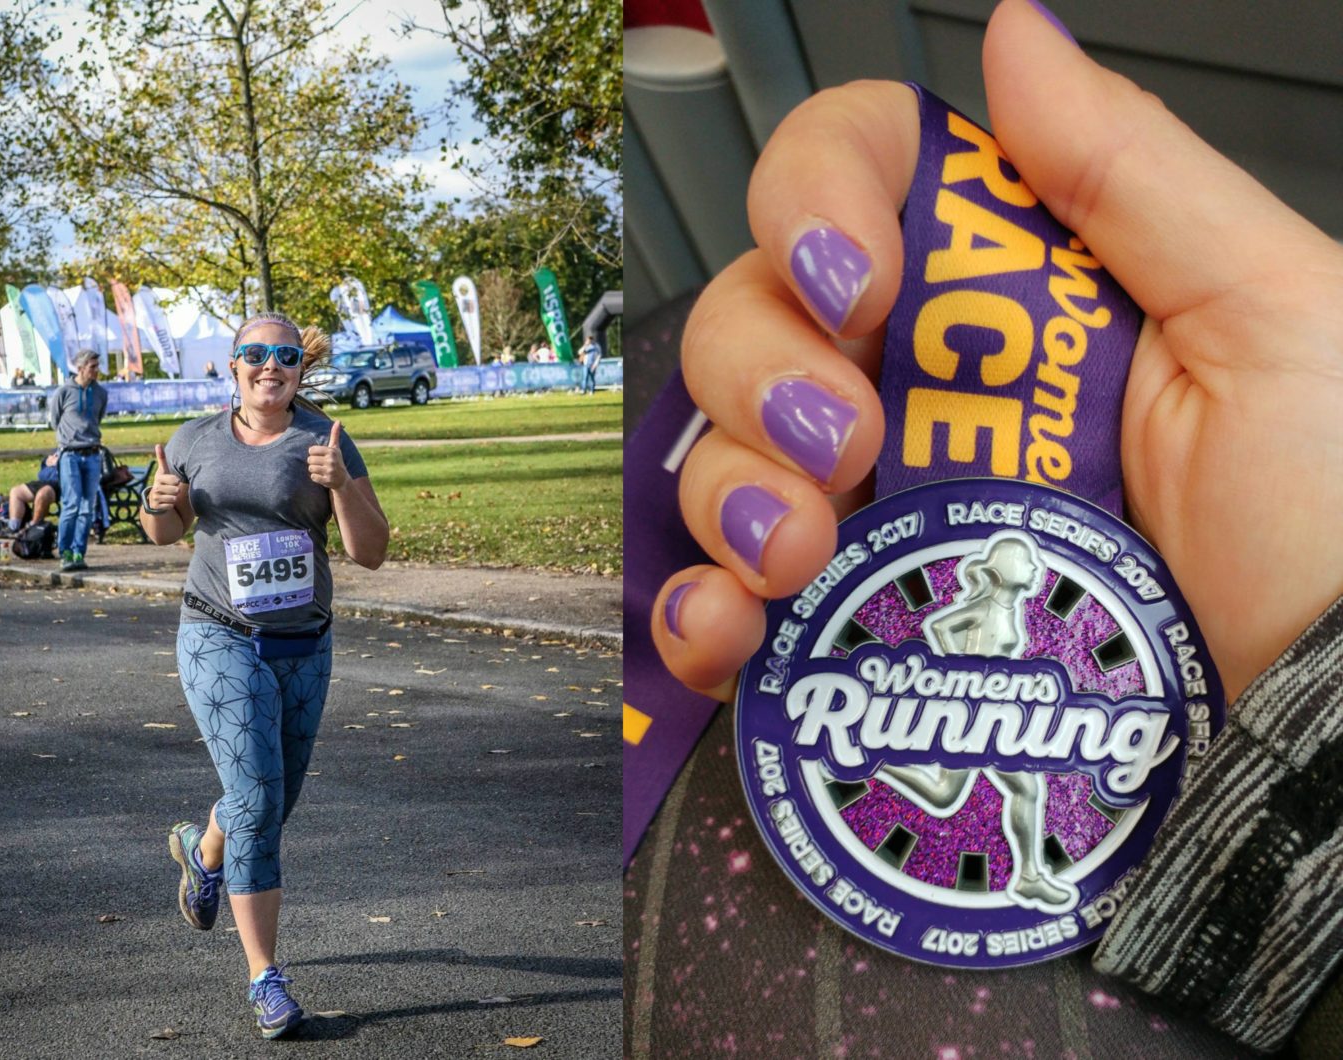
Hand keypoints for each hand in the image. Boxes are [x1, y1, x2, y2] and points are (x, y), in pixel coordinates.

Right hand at [149, 444, 181, 512]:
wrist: (155, 499)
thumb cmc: (164, 482)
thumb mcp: (163, 471)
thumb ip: (162, 459)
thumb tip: (158, 444)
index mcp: (159, 478)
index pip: (174, 479)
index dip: (176, 481)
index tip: (177, 481)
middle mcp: (155, 487)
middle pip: (175, 490)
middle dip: (177, 490)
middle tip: (173, 490)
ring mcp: (155, 498)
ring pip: (173, 498)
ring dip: (174, 498)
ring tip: (170, 495)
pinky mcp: (156, 507)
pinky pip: (170, 506)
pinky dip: (171, 505)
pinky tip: (167, 502)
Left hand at [307, 420, 347, 490]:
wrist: (343, 480)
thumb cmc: (337, 461)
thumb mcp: (336, 448)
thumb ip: (335, 434)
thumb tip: (338, 421)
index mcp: (332, 451)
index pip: (311, 450)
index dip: (314, 454)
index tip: (321, 456)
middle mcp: (331, 461)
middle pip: (309, 459)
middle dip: (314, 462)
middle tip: (322, 464)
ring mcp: (329, 471)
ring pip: (310, 468)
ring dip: (314, 470)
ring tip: (322, 470)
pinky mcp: (327, 480)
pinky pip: (313, 477)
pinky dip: (316, 478)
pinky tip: (323, 477)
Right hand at [653, 0, 1342, 703]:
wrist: (1329, 735)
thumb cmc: (1337, 526)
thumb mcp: (1267, 318)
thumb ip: (1129, 174)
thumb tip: (1015, 37)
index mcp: (1012, 298)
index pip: (859, 186)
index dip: (815, 200)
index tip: (853, 282)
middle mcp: (930, 391)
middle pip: (760, 315)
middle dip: (764, 368)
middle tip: (843, 442)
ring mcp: (886, 510)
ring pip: (726, 450)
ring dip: (730, 489)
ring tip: (797, 553)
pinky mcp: (859, 624)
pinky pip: (728, 598)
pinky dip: (698, 608)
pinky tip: (731, 627)